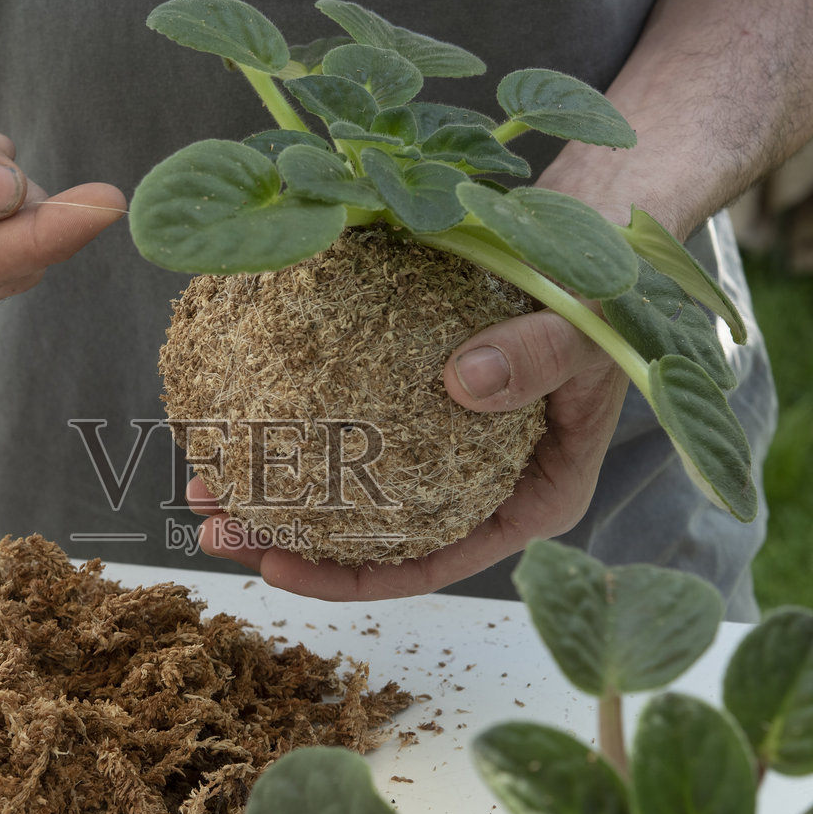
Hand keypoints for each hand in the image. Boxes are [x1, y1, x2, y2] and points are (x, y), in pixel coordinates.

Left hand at [191, 305, 628, 599]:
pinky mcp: (418, 398)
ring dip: (280, 483)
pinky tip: (242, 409)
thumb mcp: (585, 329)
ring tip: (206, 472)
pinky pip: (355, 420)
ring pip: (356, 484)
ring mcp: (447, 445)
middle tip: (215, 521)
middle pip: (376, 537)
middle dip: (289, 539)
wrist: (598, 234)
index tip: (274, 567)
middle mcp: (482, 486)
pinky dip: (300, 420)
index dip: (348, 579)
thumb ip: (538, 356)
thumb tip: (463, 381)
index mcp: (528, 501)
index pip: (429, 565)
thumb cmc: (606, 294)